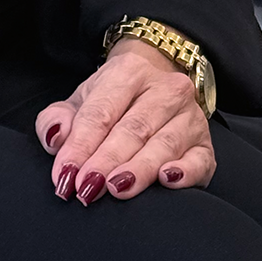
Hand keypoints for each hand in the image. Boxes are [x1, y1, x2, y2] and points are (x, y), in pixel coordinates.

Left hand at [35, 38, 214, 202]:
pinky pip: (199, 160)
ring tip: (117, 189)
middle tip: (87, 188)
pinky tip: (167, 181)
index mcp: (129, 72)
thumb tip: (55, 138)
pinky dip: (184, 172)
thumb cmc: (112, 102)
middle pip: (133, 128)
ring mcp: (190, 116)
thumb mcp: (80, 102)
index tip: (65, 175)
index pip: (101, 112)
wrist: (154, 88)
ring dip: (139, 170)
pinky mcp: (206, 144)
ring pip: (164, 144)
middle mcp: (165, 89)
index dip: (80, 145)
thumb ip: (56, 119)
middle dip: (106, 161)